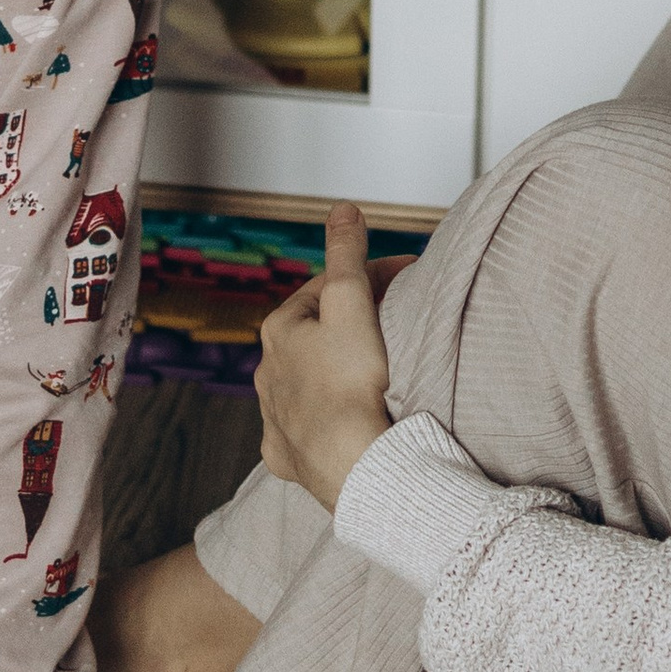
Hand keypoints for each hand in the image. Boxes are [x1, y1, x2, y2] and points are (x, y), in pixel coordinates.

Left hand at [255, 205, 395, 511]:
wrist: (352, 463)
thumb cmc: (352, 382)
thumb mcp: (352, 302)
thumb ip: (346, 252)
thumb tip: (342, 209)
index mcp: (279, 330)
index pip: (326, 287)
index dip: (367, 277)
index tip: (403, 280)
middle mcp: (267, 372)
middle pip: (313, 335)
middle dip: (347, 324)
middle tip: (391, 324)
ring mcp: (275, 416)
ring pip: (303, 381)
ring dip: (330, 372)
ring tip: (370, 374)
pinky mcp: (287, 454)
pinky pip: (303, 429)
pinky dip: (321, 419)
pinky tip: (342, 422)